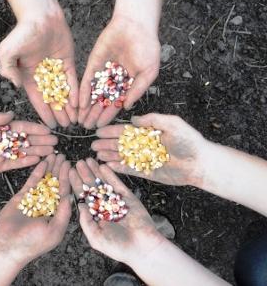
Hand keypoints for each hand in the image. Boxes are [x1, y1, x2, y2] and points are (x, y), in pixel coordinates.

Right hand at [0, 14, 77, 127]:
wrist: (41, 15)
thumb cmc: (22, 32)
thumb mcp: (8, 51)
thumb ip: (9, 69)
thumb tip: (16, 86)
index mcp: (29, 77)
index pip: (37, 100)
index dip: (43, 113)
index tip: (49, 126)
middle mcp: (44, 77)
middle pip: (52, 100)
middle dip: (59, 114)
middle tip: (66, 127)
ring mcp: (57, 70)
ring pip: (64, 93)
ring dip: (69, 107)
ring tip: (75, 120)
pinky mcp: (69, 63)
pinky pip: (73, 80)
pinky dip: (76, 92)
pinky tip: (80, 104)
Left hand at [0, 112, 57, 179]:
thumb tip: (12, 113)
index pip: (21, 127)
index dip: (35, 128)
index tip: (48, 130)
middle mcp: (3, 140)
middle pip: (26, 139)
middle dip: (41, 140)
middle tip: (56, 142)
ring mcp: (2, 153)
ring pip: (24, 152)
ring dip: (38, 151)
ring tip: (52, 151)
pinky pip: (16, 163)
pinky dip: (27, 162)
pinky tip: (38, 160)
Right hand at [0, 154, 70, 264]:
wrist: (7, 245)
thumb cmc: (33, 243)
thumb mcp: (54, 230)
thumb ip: (63, 213)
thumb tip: (70, 196)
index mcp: (57, 213)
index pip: (64, 192)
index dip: (67, 178)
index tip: (71, 166)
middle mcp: (47, 205)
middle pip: (55, 183)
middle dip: (59, 169)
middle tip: (63, 155)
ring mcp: (35, 199)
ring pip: (44, 180)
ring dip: (49, 168)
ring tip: (53, 154)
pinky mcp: (22, 196)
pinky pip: (32, 182)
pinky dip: (37, 172)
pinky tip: (42, 162)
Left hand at [69, 158, 162, 263]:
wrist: (143, 248)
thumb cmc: (118, 248)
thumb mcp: (96, 238)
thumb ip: (86, 222)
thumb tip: (79, 205)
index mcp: (95, 215)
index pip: (83, 197)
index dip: (76, 185)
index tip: (69, 173)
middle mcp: (104, 206)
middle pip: (91, 187)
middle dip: (84, 174)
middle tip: (77, 162)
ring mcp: (116, 200)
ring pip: (103, 183)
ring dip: (96, 172)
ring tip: (88, 159)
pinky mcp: (128, 197)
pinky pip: (117, 184)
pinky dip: (110, 175)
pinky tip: (103, 166)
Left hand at [78, 16, 159, 128]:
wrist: (135, 25)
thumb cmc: (147, 48)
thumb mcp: (148, 72)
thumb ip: (137, 90)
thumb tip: (127, 107)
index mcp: (126, 84)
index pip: (115, 103)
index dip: (108, 115)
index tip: (100, 126)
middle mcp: (113, 80)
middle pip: (101, 101)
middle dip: (94, 114)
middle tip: (86, 127)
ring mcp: (102, 72)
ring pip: (92, 93)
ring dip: (86, 106)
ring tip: (80, 119)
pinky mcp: (93, 64)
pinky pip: (87, 80)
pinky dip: (83, 92)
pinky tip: (79, 103)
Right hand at [92, 113, 207, 185]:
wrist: (200, 162)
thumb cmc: (189, 140)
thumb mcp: (172, 123)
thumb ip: (152, 119)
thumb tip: (133, 120)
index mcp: (148, 132)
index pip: (125, 130)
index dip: (111, 131)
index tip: (98, 131)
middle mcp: (143, 145)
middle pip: (120, 144)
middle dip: (106, 144)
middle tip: (92, 145)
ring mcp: (144, 158)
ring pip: (122, 156)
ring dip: (109, 155)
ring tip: (96, 155)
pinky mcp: (146, 171)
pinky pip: (129, 169)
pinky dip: (118, 168)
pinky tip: (107, 166)